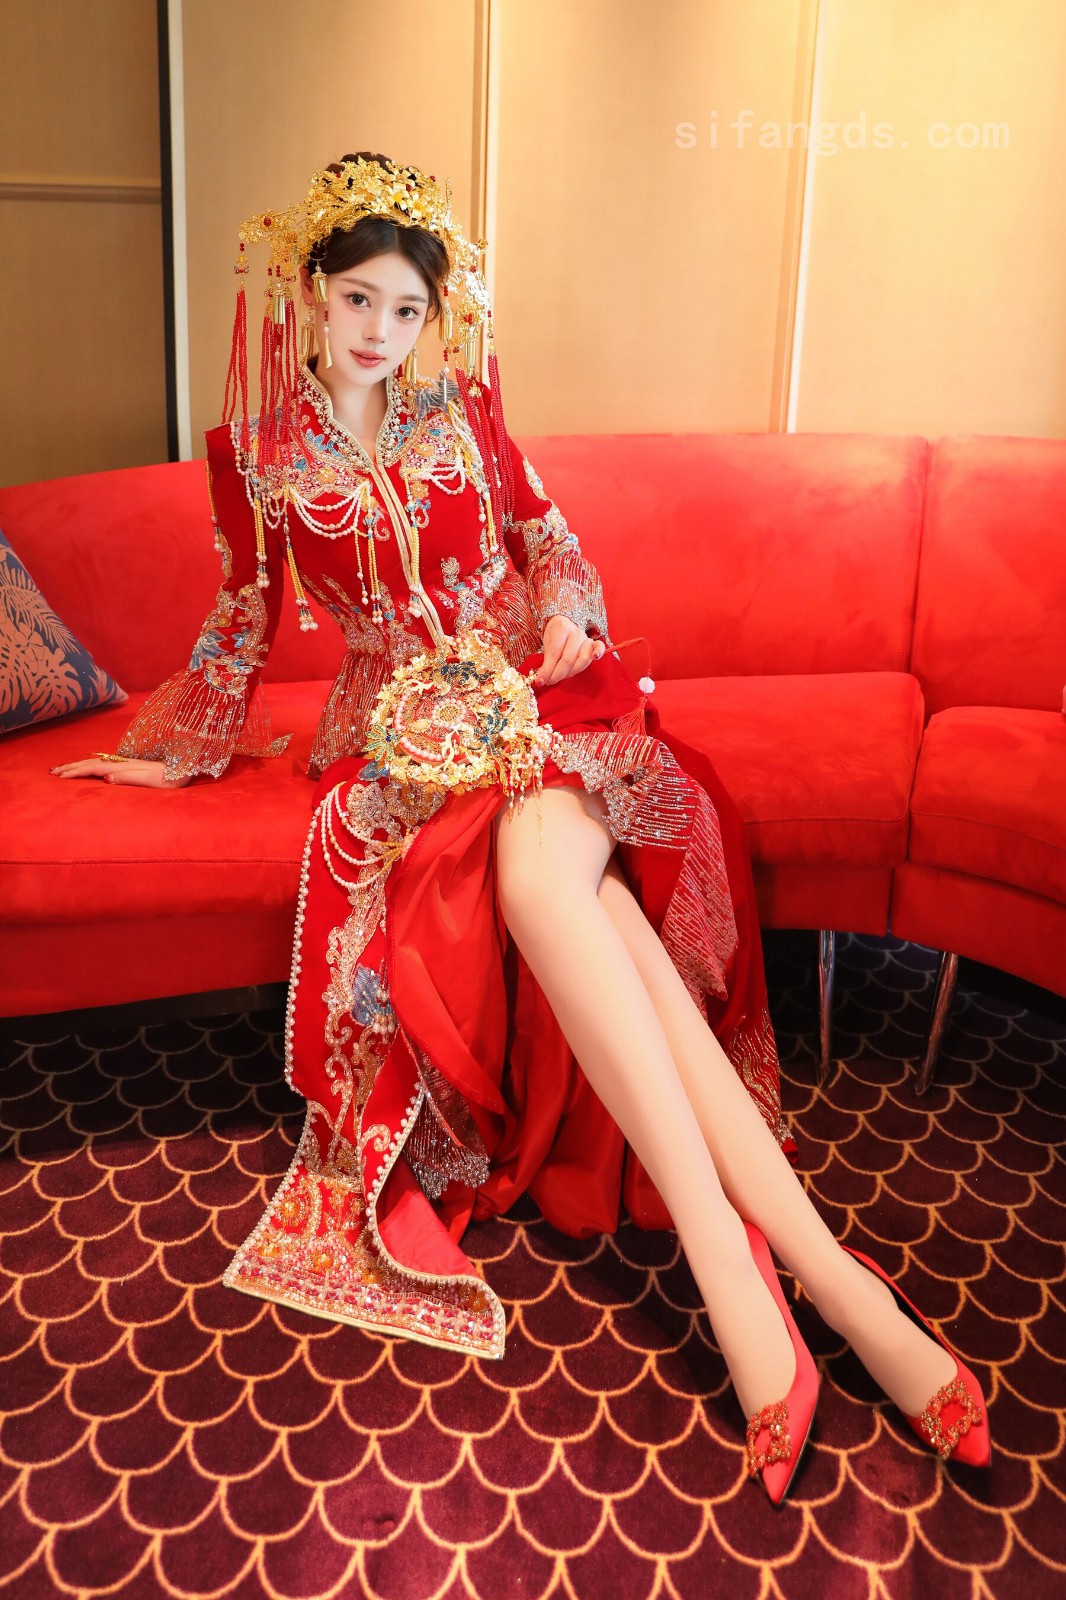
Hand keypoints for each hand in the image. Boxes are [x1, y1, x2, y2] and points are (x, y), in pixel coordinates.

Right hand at [50, 756, 189, 788]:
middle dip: (71, 767)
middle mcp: (121, 763)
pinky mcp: (129, 767)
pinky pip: (103, 766)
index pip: (93, 768)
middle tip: (52, 771)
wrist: (184, 768)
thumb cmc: (169, 779)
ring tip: (63, 769)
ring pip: (95, 763)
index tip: (59, 776)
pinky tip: (87, 769)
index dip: (75, 772)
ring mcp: (124, 764)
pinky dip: (90, 767)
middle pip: (91, 763)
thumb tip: (104, 778)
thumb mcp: (149, 780)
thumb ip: (127, 778)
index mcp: (122, 766)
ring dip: (78, 766)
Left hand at [535, 615, 605, 686]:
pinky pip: (599, 647)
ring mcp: (586, 638)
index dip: (547, 670)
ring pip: (582, 660)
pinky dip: (598, 653)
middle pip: (568, 660)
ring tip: (562, 677)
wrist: (565, 622)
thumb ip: (546, 660)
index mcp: (560, 629)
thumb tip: (541, 680)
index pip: (554, 654)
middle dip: (557, 675)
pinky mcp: (594, 643)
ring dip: (571, 673)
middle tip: (549, 682)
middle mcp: (575, 632)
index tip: (540, 681)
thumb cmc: (554, 635)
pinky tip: (595, 658)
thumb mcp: (546, 644)